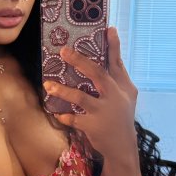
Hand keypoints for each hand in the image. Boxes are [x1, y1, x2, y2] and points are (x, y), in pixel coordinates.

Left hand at [43, 27, 137, 158]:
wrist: (123, 146)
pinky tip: (56, 113)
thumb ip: (118, 77)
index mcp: (121, 86)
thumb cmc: (122, 116)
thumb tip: (111, 55)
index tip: (108, 29)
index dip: (113, 46)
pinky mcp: (93, 127)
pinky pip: (74, 119)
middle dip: (80, 62)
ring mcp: (103, 112)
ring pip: (81, 98)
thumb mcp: (127, 95)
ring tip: (48, 85)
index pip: (116, 62)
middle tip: (63, 51)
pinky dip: (64, 116)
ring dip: (63, 91)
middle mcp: (114, 96)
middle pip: (97, 75)